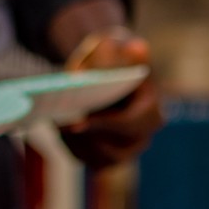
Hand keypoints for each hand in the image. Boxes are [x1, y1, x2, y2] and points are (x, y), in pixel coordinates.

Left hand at [60, 30, 162, 168]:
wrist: (104, 74)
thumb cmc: (113, 61)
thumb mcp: (119, 51)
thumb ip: (126, 52)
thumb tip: (139, 48)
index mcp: (152, 113)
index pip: (130, 125)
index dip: (104, 124)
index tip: (77, 120)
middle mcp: (142, 138)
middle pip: (115, 149)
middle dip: (86, 137)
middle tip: (59, 124)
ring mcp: (125, 152)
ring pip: (99, 158)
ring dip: (76, 142)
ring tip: (56, 121)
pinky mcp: (105, 160)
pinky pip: (86, 160)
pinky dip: (70, 145)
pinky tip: (59, 126)